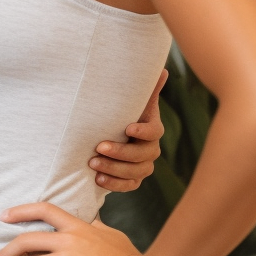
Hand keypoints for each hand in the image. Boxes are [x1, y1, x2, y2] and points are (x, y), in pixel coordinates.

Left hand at [88, 69, 166, 191]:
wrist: (109, 134)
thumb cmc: (120, 113)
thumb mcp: (130, 101)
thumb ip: (145, 88)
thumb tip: (163, 70)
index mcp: (151, 128)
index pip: (154, 132)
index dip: (143, 131)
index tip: (127, 128)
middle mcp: (150, 149)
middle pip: (143, 155)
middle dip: (121, 152)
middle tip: (98, 147)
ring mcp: (143, 165)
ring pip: (136, 172)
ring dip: (114, 169)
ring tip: (93, 163)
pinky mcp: (133, 178)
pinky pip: (130, 186)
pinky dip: (115, 185)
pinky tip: (98, 179)